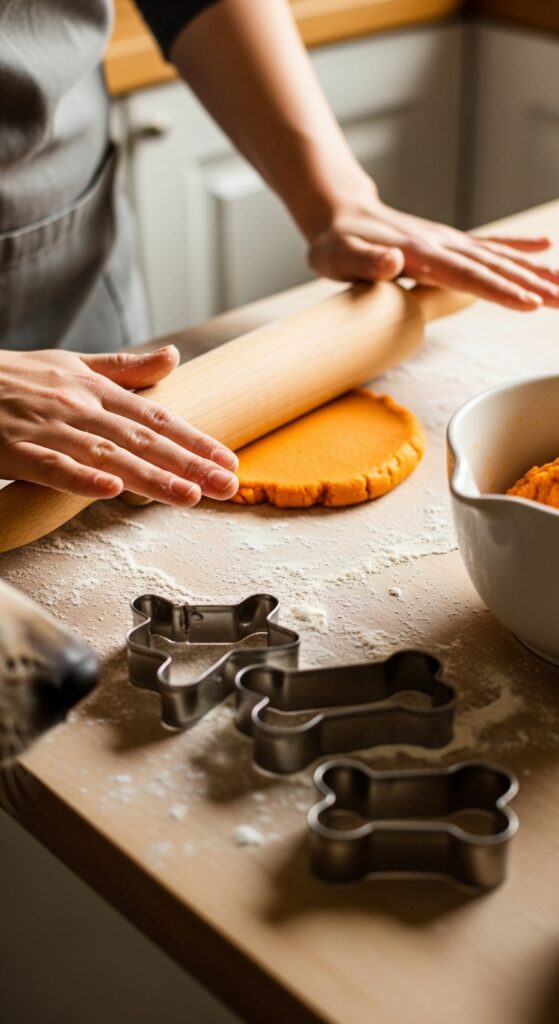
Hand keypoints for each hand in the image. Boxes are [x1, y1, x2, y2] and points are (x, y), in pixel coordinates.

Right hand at [0, 346, 238, 503]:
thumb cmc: (12, 377)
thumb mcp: (69, 364)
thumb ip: (124, 368)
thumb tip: (173, 357)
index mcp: (92, 388)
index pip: (155, 417)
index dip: (194, 439)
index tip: (228, 460)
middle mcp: (76, 405)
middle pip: (141, 438)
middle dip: (188, 463)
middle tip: (226, 485)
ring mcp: (45, 427)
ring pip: (106, 456)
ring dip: (150, 476)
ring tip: (188, 496)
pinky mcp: (12, 449)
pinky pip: (50, 467)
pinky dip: (80, 479)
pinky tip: (110, 491)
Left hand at [308, 190, 558, 310]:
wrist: (338, 216)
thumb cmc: (334, 244)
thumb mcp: (336, 258)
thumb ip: (364, 262)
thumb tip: (392, 261)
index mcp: (419, 253)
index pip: (466, 275)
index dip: (498, 290)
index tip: (528, 302)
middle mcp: (441, 244)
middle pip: (494, 268)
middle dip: (532, 285)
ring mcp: (447, 242)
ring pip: (498, 259)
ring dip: (534, 272)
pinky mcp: (447, 242)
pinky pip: (488, 246)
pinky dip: (517, 248)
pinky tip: (544, 249)